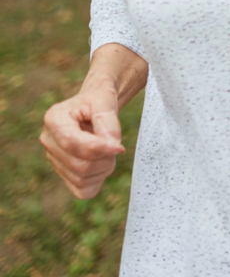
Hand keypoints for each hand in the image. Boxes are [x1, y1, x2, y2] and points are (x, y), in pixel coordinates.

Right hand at [40, 81, 124, 198]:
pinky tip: (103, 164)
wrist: (94, 105)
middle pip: (78, 164)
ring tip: (110, 151)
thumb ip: (107, 119)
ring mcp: (53, 159)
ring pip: (81, 179)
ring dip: (103, 168)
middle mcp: (48, 141)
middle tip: (116, 146)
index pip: (73, 143)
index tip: (120, 147)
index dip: (98, 148)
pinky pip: (81, 190)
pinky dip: (97, 181)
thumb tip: (111, 144)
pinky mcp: (62, 172)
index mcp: (54, 119)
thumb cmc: (99, 99)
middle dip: (104, 159)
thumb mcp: (105, 99)